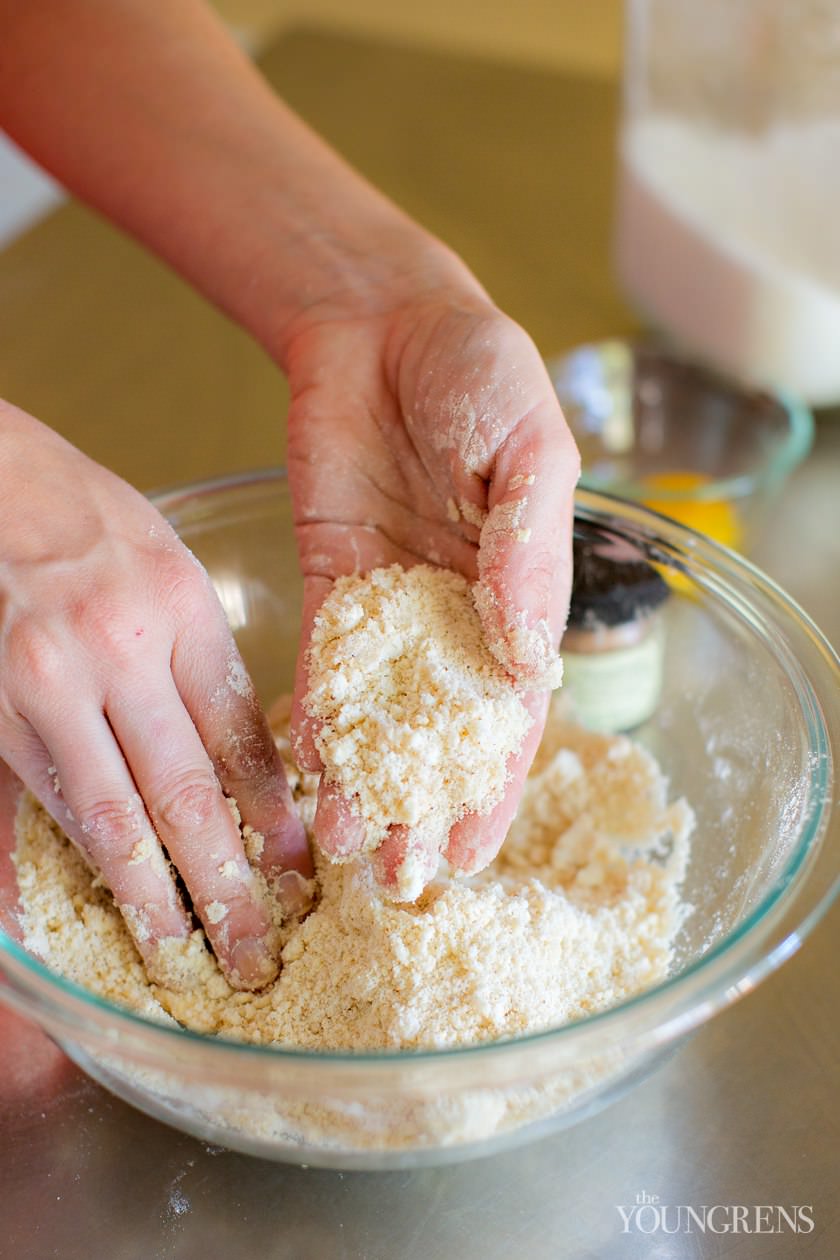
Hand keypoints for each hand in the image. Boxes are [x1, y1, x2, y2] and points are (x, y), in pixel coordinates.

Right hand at [0, 403, 310, 988]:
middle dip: (225, 884)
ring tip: (183, 957)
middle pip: (185, 792)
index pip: (239, 738)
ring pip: (111, 814)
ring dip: (150, 897)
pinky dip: (66, 864)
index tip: (300, 876)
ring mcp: (48, 684)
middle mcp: (117, 651)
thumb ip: (201, 660)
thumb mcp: (170, 569)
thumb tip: (242, 759)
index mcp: (180, 610)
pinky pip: (43, 803)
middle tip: (257, 955)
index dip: (273, 816)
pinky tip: (86, 913)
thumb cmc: (84, 518)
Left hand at [283, 244, 578, 892]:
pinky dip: (313, 718)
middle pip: (440, 732)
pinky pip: (319, 663)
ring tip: (346, 852)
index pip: (511, 711)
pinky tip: (304, 775)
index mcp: (518, 594)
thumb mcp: (528, 451)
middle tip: (401, 880)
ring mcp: (388, 605)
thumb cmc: (479, 372)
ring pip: (376, 713)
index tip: (475, 854)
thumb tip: (527, 656)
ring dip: (363, 784)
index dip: (494, 785)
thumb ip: (527, 551)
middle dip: (423, 807)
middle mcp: (454, 614)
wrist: (384, 322)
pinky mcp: (329, 582)